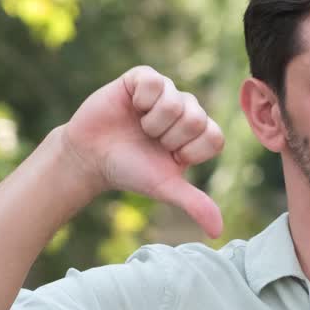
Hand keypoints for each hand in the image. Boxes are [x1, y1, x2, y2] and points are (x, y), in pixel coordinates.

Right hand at [61, 66, 224, 237]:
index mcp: (197, 134)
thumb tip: (218, 232)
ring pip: (176, 102)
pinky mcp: (143, 77)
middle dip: (168, 138)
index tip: (168, 157)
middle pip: (196, 119)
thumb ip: (195, 204)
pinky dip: (141, 101)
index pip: (214, 137)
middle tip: (151, 141)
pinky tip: (131, 108)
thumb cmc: (130, 171)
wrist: (90, 157)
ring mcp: (166, 91)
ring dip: (153, 122)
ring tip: (140, 126)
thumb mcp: (164, 188)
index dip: (188, 151)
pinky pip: (156, 82)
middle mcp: (186, 109)